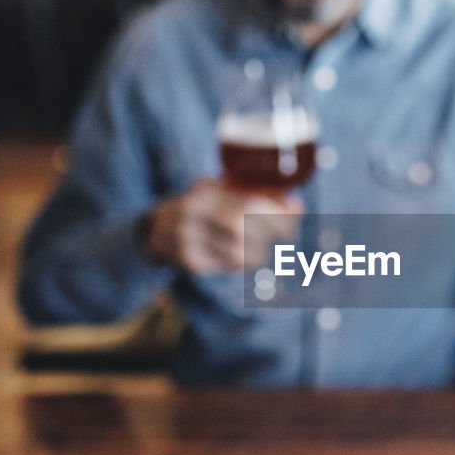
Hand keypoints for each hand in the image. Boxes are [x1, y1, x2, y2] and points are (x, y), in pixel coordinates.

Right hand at [142, 178, 302, 274]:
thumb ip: (253, 193)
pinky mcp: (192, 263)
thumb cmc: (203, 204)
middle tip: (285, 229)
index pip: (246, 203)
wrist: (158, 229)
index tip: (295, 211)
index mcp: (202, 193)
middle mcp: (192, 216)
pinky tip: (245, 251)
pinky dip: (245, 259)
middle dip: (272, 230)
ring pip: (239, 253)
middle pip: (242, 228)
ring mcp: (189, 242)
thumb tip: (296, 205)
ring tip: (263, 241)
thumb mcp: (220, 189)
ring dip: (261, 248)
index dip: (276, 210)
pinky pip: (229, 265)